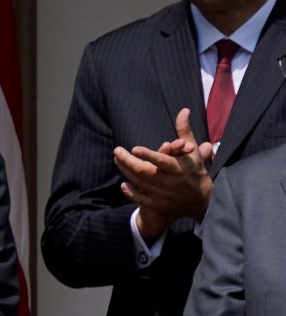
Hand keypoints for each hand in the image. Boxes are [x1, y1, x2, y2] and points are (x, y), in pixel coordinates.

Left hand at [118, 108, 212, 235]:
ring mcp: (161, 195)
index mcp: (178, 168)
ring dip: (126, 171)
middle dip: (128, 161)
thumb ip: (184, 132)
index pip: (162, 161)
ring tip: (118, 159)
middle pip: (144, 172)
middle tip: (117, 151)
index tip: (135, 148)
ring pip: (139, 182)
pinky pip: (139, 198)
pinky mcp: (156, 204)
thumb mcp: (193, 152)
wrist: (200, 201)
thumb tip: (183, 111)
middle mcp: (168, 182)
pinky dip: (130, 191)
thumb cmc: (194, 171)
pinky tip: (124, 182)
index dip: (148, 155)